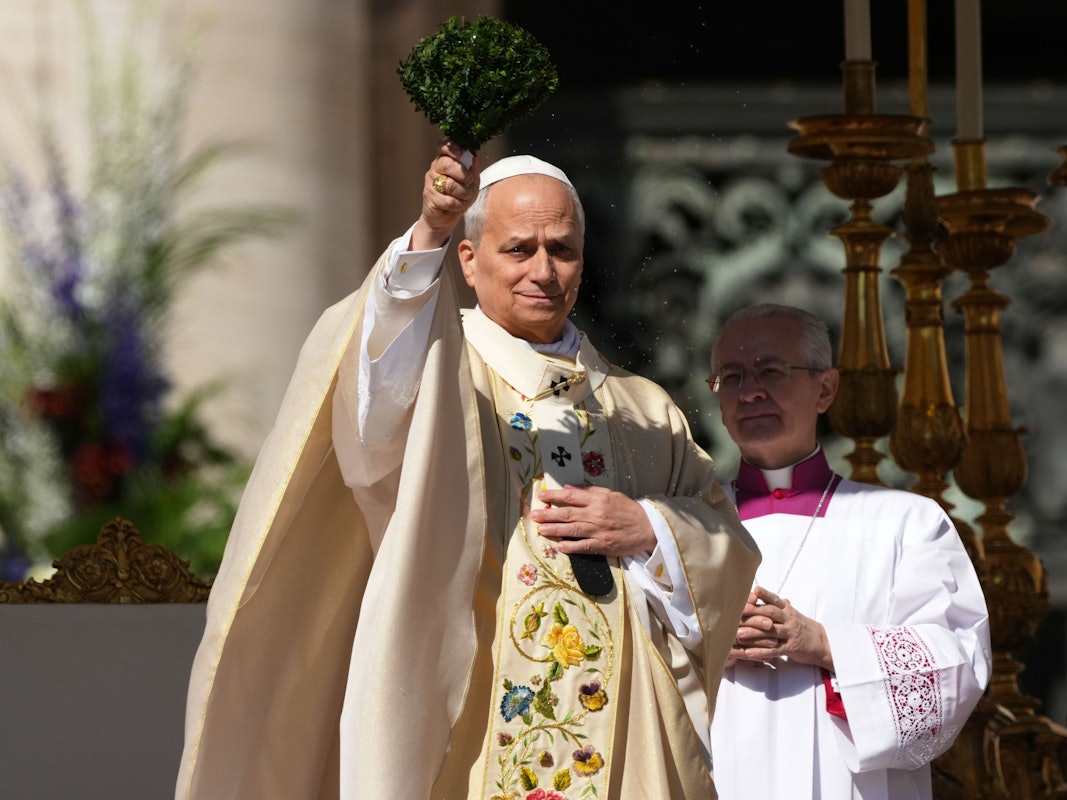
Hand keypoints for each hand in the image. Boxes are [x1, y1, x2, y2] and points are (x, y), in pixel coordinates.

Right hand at [411, 142, 478, 249]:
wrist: (445, 218)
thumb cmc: (460, 197)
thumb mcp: (471, 182)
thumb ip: (472, 169)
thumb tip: (474, 156)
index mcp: (445, 160)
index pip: (443, 146)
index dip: (452, 147)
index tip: (462, 154)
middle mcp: (435, 168)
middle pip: (447, 164)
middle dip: (463, 174)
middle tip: (469, 181)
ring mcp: (430, 182)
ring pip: (450, 185)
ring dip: (464, 193)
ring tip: (464, 197)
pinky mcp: (429, 196)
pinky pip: (449, 200)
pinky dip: (458, 205)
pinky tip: (457, 206)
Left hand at [530, 485, 655, 557]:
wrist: (648, 527)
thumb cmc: (628, 510)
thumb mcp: (610, 494)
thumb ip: (588, 491)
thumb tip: (568, 488)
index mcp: (598, 500)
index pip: (571, 496)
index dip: (554, 496)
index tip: (541, 497)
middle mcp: (596, 514)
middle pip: (567, 514)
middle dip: (548, 514)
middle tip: (533, 515)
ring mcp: (599, 531)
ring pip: (572, 530)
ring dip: (554, 530)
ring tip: (540, 529)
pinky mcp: (603, 545)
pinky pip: (584, 546)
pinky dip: (571, 546)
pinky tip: (559, 546)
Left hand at [729, 585, 833, 670]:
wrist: (822, 643)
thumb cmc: (803, 627)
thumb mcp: (791, 613)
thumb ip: (776, 605)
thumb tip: (760, 592)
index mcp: (788, 610)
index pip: (775, 600)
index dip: (765, 595)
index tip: (755, 590)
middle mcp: (789, 620)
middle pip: (770, 613)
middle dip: (754, 612)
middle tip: (738, 612)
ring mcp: (790, 634)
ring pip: (770, 632)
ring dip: (753, 633)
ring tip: (738, 634)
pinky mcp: (791, 648)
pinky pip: (775, 650)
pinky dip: (761, 652)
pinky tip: (749, 653)